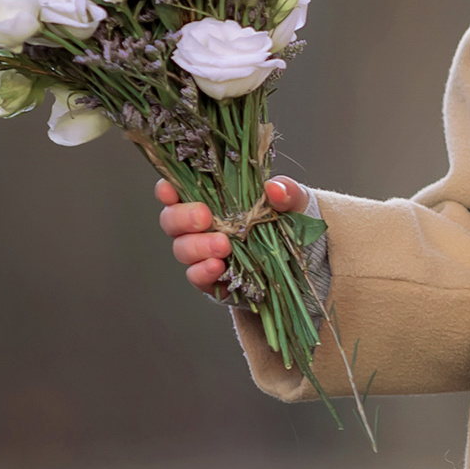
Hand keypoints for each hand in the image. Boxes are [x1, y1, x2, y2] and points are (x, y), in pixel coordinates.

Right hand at [155, 176, 309, 291]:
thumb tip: (274, 189)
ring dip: (197, 247)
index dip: (168, 188)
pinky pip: (196, 276)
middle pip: (171, 220)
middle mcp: (200, 225)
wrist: (301, 259)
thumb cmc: (287, 220)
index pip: (177, 189)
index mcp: (211, 197)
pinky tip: (217, 267)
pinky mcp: (211, 279)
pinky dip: (203, 272)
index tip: (170, 190)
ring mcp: (202, 253)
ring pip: (182, 249)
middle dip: (183, 218)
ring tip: (223, 246)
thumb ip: (286, 192)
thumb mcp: (294, 201)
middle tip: (204, 217)